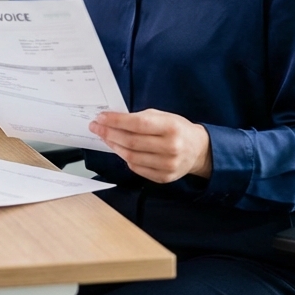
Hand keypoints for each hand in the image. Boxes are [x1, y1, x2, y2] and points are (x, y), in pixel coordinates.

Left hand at [89, 109, 211, 183]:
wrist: (198, 150)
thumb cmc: (177, 129)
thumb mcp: (163, 116)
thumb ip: (140, 118)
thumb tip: (113, 120)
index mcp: (171, 127)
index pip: (137, 124)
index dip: (116, 121)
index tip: (101, 117)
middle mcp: (171, 147)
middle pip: (131, 142)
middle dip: (109, 133)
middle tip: (96, 127)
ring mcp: (168, 165)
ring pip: (131, 157)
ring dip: (114, 146)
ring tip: (105, 137)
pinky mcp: (164, 178)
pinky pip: (137, 168)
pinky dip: (125, 158)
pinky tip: (119, 149)